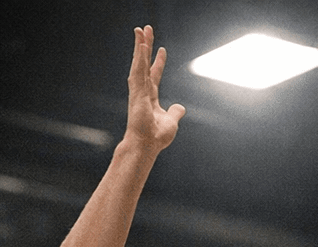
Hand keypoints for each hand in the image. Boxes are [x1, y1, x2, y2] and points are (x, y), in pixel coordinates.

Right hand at [125, 26, 185, 153]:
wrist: (146, 146)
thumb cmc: (156, 137)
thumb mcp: (171, 121)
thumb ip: (175, 112)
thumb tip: (181, 107)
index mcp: (150, 97)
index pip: (154, 75)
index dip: (158, 62)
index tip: (162, 49)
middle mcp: (142, 91)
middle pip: (143, 63)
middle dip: (144, 46)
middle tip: (145, 29)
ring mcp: (138, 90)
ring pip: (138, 63)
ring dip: (140, 46)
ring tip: (141, 30)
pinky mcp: (136, 92)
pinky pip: (138, 71)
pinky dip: (140, 58)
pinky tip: (142, 46)